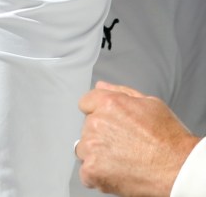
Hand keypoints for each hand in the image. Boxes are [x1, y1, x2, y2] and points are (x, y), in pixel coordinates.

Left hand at [75, 81, 200, 196]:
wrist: (179, 170)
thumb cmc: (169, 139)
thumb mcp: (150, 104)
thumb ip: (121, 92)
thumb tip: (101, 86)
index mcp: (108, 103)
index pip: (86, 103)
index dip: (98, 113)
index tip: (110, 125)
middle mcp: (96, 122)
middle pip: (87, 128)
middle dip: (101, 135)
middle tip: (124, 145)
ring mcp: (92, 146)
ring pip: (84, 149)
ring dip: (97, 155)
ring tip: (122, 160)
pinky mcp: (92, 169)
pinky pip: (86, 173)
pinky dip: (98, 176)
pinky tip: (117, 174)